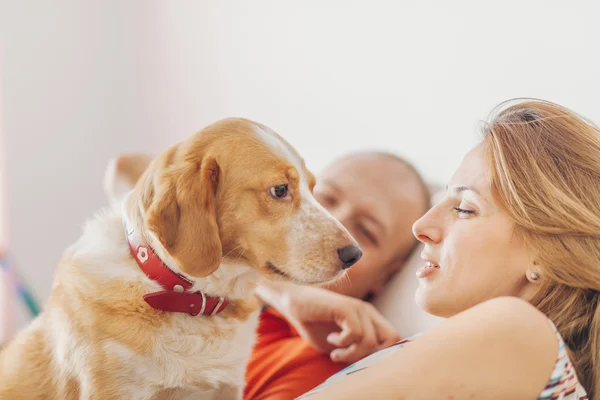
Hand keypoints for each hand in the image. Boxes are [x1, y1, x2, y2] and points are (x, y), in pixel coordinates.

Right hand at [257, 281, 400, 363]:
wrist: (294, 304)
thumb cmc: (315, 324)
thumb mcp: (338, 344)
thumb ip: (355, 352)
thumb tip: (370, 368)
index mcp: (370, 319)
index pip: (393, 339)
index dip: (382, 354)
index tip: (359, 361)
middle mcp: (368, 312)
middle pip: (392, 339)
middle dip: (373, 355)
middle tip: (351, 358)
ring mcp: (359, 309)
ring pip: (370, 342)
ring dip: (350, 353)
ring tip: (335, 352)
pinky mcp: (347, 307)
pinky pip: (356, 334)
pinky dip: (342, 343)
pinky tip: (331, 339)